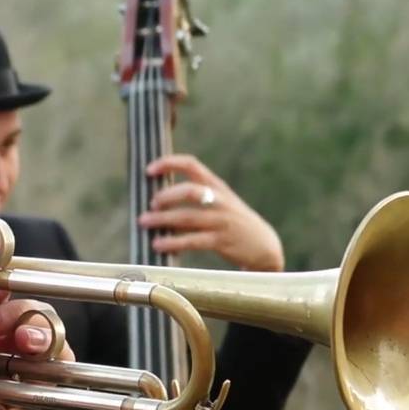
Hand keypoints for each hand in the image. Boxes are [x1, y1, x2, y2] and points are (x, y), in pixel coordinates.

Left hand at [140, 154, 284, 271]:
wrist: (264, 246)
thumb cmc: (233, 223)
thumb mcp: (219, 203)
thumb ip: (195, 199)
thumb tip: (156, 202)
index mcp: (217, 186)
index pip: (192, 165)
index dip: (169, 163)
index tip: (149, 170)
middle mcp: (220, 200)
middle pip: (190, 191)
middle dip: (166, 196)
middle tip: (150, 204)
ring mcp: (222, 220)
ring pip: (188, 217)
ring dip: (163, 220)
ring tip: (144, 222)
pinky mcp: (222, 241)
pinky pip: (193, 240)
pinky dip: (173, 242)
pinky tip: (158, 245)